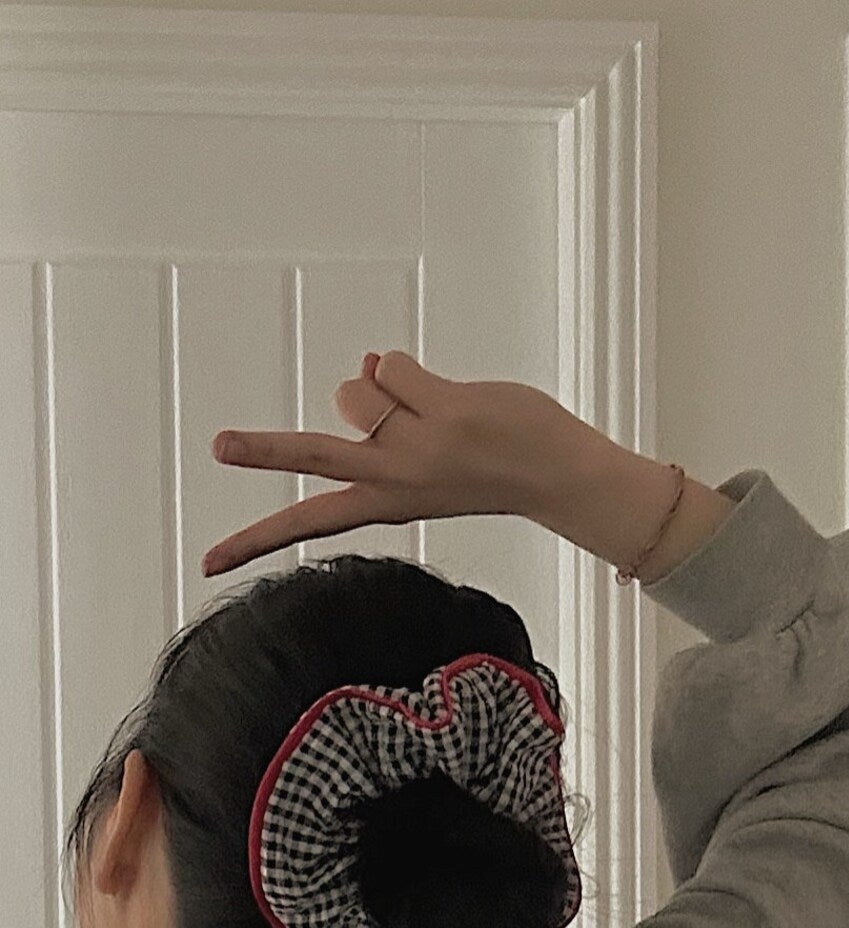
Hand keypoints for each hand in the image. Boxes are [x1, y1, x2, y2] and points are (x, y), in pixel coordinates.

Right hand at [201, 351, 609, 575]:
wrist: (559, 476)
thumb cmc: (495, 464)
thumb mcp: (429, 456)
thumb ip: (390, 420)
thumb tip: (366, 364)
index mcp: (387, 503)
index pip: (310, 522)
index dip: (255, 539)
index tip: (208, 562)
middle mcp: (395, 481)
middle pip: (313, 457)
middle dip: (263, 451)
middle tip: (217, 446)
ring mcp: (417, 448)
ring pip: (357, 388)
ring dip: (386, 386)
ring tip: (434, 413)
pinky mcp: (442, 414)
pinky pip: (392, 365)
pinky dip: (410, 371)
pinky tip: (449, 397)